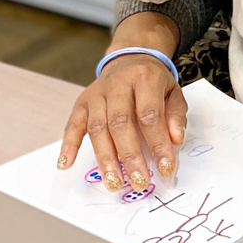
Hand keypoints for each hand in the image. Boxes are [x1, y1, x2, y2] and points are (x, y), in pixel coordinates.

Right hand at [59, 14, 186, 189]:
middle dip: (130, 156)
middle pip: (120, 124)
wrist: (130, 59)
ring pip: (97, 128)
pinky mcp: (81, 102)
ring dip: (105, 158)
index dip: (158, 144)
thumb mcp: (174, 93)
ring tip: (114, 183)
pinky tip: (66, 164)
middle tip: (139, 182)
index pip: (150, 115)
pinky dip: (68, 145)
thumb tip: (175, 141)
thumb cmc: (154, 82)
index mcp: (144, 79)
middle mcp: (117, 85)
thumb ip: (176, 116)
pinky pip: (72, 125)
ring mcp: (96, 94)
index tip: (165, 169)